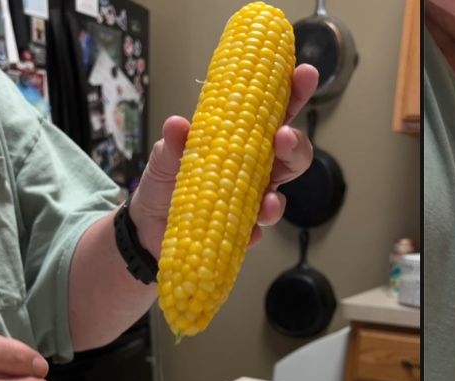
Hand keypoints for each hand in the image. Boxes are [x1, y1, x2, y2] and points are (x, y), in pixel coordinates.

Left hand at [128, 64, 318, 254]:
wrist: (149, 225)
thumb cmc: (166, 181)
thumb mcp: (165, 156)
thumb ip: (174, 143)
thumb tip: (178, 125)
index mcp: (242, 140)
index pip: (274, 113)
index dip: (293, 94)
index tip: (304, 74)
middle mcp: (256, 170)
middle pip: (291, 156)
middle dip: (295, 145)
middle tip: (284, 138)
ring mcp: (252, 201)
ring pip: (279, 197)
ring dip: (277, 198)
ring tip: (269, 200)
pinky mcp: (243, 230)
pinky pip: (256, 232)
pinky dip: (253, 231)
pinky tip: (247, 231)